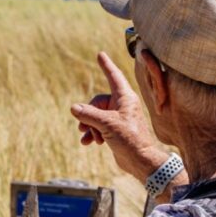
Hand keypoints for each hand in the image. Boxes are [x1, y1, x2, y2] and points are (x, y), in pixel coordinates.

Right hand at [71, 52, 169, 184]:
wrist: (141, 161)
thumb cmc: (130, 139)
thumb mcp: (107, 124)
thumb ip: (89, 114)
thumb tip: (74, 108)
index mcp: (125, 98)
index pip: (114, 76)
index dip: (106, 65)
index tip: (100, 54)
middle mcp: (122, 105)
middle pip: (97, 101)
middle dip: (87, 114)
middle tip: (82, 127)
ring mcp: (118, 118)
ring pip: (96, 115)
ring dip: (88, 126)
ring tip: (86, 137)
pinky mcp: (115, 130)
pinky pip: (98, 126)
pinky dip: (92, 133)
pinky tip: (88, 143)